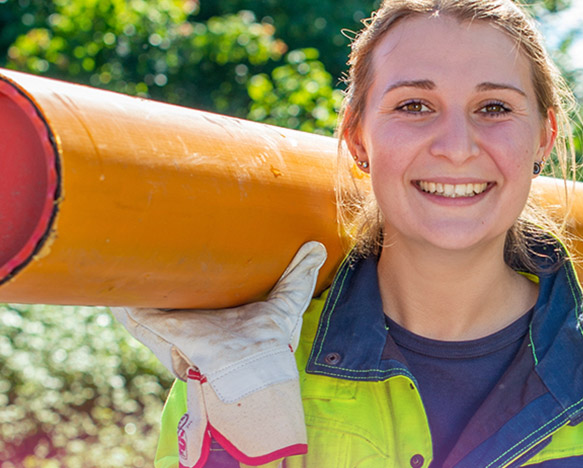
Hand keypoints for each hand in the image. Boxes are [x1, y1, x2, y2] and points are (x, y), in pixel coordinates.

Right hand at [113, 241, 326, 465]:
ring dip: (132, 281)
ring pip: (144, 299)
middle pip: (167, 289)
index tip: (182, 237)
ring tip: (118, 252)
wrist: (252, 367)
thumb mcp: (285, 302)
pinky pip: (130, 315)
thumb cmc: (269, 341)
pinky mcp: (157, 330)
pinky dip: (118, 302)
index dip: (187, 266)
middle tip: (144, 236)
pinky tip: (105, 285)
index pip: (196, 285)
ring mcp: (170, 323)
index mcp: (215, 308)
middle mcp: (190, 316)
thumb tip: (317, 246)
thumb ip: (298, 275)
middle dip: (155, 268)